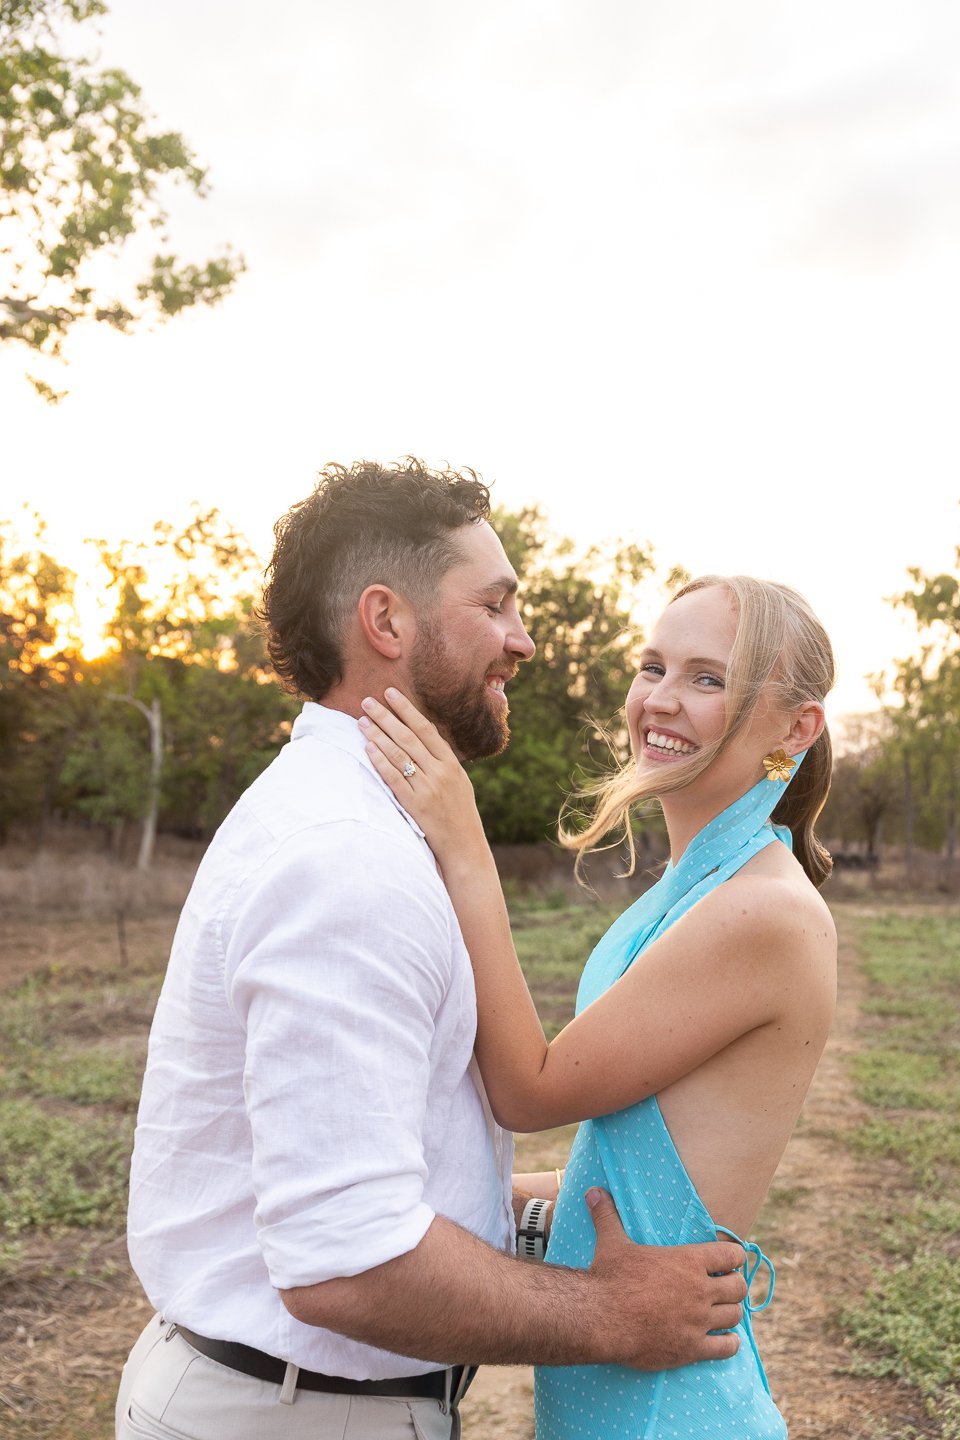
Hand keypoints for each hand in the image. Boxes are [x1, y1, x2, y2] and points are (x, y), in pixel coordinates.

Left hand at [359, 689, 485, 861]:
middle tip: (367, 701)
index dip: (406, 710)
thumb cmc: (459, 813)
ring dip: (378, 735)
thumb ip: (441, 758)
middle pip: (408, 737)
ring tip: (361, 721)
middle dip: (386, 717)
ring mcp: (428, 789)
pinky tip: (367, 748)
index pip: (425, 729)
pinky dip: (380, 761)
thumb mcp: (458, 781)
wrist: (464, 847)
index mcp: (452, 764)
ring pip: (398, 754)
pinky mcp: (415, 806)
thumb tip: (425, 731)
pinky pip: (394, 778)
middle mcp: (440, 772)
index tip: (390, 693)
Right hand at [585, 1189, 745, 1368]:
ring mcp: (698, 1321)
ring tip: (722, 1311)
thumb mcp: (611, 1243)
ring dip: (730, 1312)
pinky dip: (729, 1344)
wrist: (601, 1318)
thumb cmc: (610, 1278)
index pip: (732, 1254)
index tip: (729, 1260)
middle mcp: (699, 1290)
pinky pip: (726, 1348)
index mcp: (688, 1261)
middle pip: (739, 1287)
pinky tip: (726, 1341)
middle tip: (723, 1287)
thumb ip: (608, 1216)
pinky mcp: (692, 1348)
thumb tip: (592, 1191)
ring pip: (734, 1316)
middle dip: (734, 1285)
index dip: (734, 1256)